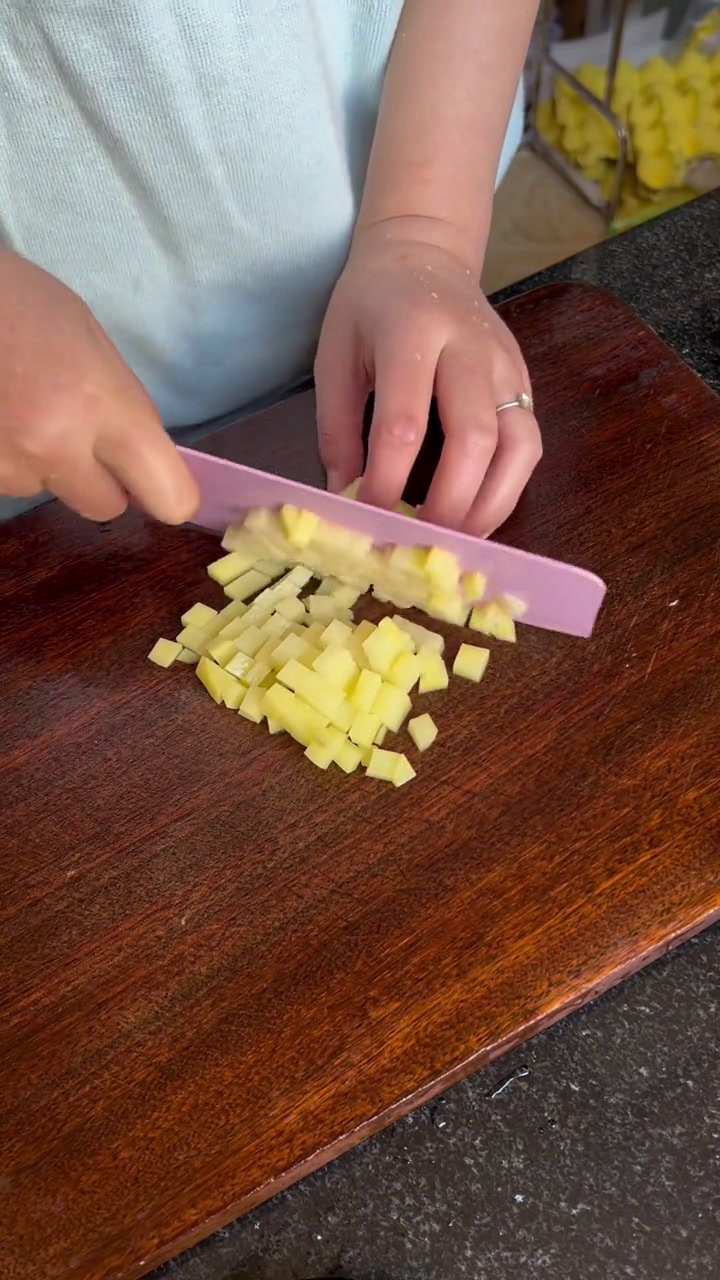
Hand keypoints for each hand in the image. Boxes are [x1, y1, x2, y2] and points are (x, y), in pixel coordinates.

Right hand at [0, 252, 198, 522]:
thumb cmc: (20, 303)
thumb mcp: (92, 342)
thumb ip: (124, 406)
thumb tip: (144, 460)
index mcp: (101, 404)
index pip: (167, 494)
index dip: (169, 496)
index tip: (162, 488)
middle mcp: (56, 446)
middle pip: (105, 507)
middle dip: (99, 481)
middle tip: (80, 438)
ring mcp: (9, 464)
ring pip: (47, 491)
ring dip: (42, 465)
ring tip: (20, 410)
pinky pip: (9, 481)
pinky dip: (7, 457)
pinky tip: (0, 417)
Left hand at [314, 220, 541, 534]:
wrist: (425, 252)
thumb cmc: (369, 307)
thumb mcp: (334, 356)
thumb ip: (337, 429)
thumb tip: (345, 500)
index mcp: (413, 332)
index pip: (406, 421)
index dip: (389, 480)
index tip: (370, 519)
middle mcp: (470, 347)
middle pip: (475, 438)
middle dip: (449, 502)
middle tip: (422, 545)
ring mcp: (506, 364)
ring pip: (518, 447)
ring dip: (490, 505)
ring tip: (458, 543)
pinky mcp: (524, 381)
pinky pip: (528, 445)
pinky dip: (506, 489)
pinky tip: (477, 516)